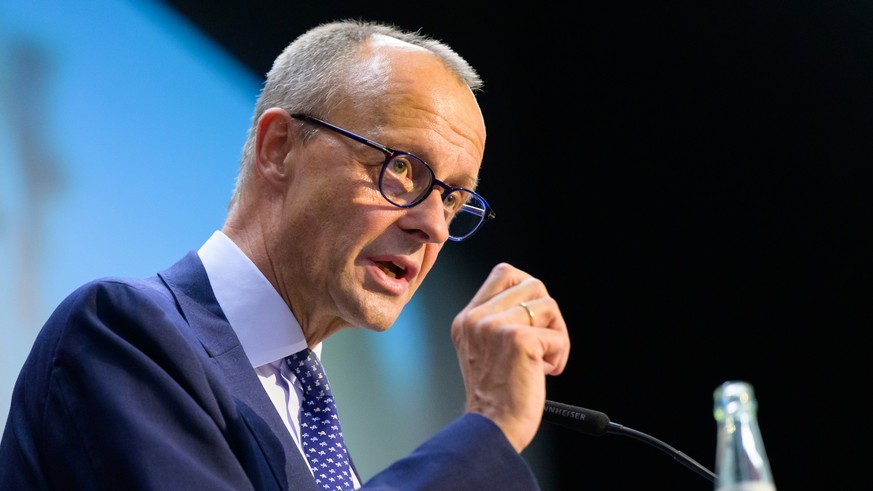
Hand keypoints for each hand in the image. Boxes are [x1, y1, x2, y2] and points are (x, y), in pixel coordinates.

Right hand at [451, 262, 570, 451]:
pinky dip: (559, 354)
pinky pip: (557, 334)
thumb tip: (535, 300)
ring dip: (556, 334)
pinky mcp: (518, 340)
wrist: (491, 428)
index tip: (533, 318)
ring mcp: (495, 326)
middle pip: (532, 284)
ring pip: (548, 304)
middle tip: (542, 342)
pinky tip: (544, 373)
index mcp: (467, 319)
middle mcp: (477, 318)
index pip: (504, 273)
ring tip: (542, 361)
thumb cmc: (495, 397)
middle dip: (547, 313)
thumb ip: (498, 321)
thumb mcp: (484, 350)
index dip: (527, 288)